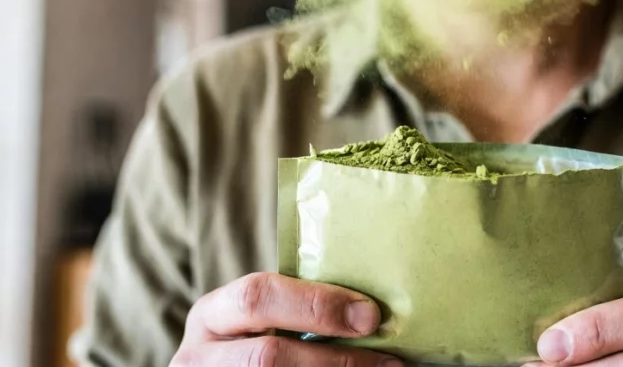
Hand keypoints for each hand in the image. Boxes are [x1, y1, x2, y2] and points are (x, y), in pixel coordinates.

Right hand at [170, 272, 399, 366]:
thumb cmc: (256, 338)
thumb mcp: (260, 319)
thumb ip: (298, 307)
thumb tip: (372, 307)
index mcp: (212, 315)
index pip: (258, 297)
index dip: (316, 305)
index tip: (369, 315)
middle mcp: (200, 357)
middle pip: (267, 358)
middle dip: (334, 359)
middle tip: (387, 360)